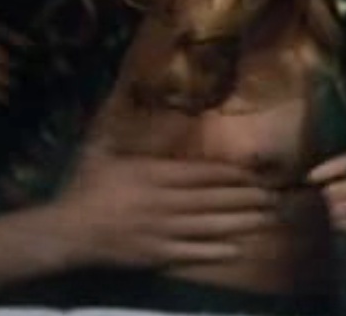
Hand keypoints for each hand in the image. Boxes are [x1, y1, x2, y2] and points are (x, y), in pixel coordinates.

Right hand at [47, 145, 280, 269]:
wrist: (70, 231)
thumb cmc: (84, 188)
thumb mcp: (98, 149)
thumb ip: (114, 122)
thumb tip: (120, 90)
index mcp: (153, 175)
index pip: (202, 174)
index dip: (231, 175)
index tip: (255, 174)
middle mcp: (166, 202)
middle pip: (214, 201)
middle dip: (246, 199)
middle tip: (275, 198)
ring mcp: (165, 231)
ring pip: (211, 227)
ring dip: (242, 223)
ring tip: (266, 220)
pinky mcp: (160, 254)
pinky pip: (196, 253)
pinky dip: (218, 252)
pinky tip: (237, 249)